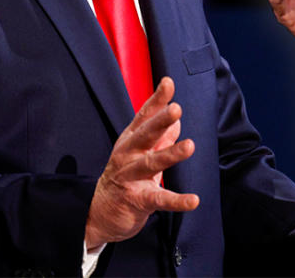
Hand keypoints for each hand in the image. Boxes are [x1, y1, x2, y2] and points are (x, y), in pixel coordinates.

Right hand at [84, 78, 199, 248]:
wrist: (100, 213)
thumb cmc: (126, 176)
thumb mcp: (142, 153)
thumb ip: (161, 136)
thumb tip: (177, 120)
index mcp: (131, 140)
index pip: (144, 116)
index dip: (156, 100)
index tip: (168, 83)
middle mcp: (128, 155)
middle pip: (145, 135)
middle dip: (160, 121)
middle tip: (176, 109)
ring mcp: (131, 177)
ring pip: (152, 163)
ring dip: (171, 154)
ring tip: (190, 145)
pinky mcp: (137, 200)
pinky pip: (159, 199)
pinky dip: (177, 201)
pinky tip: (194, 200)